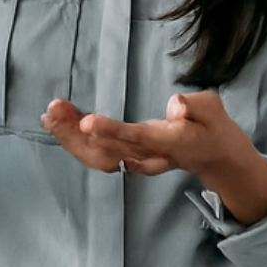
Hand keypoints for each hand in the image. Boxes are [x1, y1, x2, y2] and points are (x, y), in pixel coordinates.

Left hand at [41, 91, 266, 224]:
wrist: (214, 157)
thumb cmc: (212, 127)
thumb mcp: (213, 109)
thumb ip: (196, 106)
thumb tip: (175, 105)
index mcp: (170, 143)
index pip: (138, 138)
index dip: (111, 131)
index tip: (86, 122)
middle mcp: (149, 156)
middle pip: (109, 152)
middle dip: (78, 135)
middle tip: (54, 112)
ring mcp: (137, 161)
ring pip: (99, 157)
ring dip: (71, 138)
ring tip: (51, 114)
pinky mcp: (128, 157)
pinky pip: (98, 154)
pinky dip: (76, 141)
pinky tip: (59, 123)